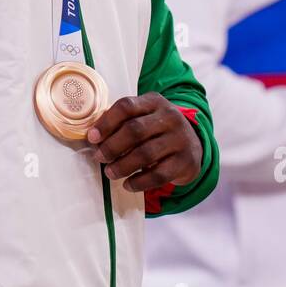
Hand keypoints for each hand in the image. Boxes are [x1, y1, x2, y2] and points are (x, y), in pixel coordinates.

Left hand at [86, 93, 202, 191]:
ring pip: (145, 154)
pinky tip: (128, 184)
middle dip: (112, 146)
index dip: (106, 122)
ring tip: (110, 173)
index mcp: (154, 101)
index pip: (126, 106)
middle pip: (134, 130)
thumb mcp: (145, 117)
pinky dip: (139, 182)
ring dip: (122, 166)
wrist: (193, 145)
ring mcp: (180, 139)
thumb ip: (122, 122)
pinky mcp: (185, 161)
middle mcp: (170, 117)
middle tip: (100, 157)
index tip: (92, 138)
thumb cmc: (158, 130)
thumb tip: (94, 136)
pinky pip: (158, 175)